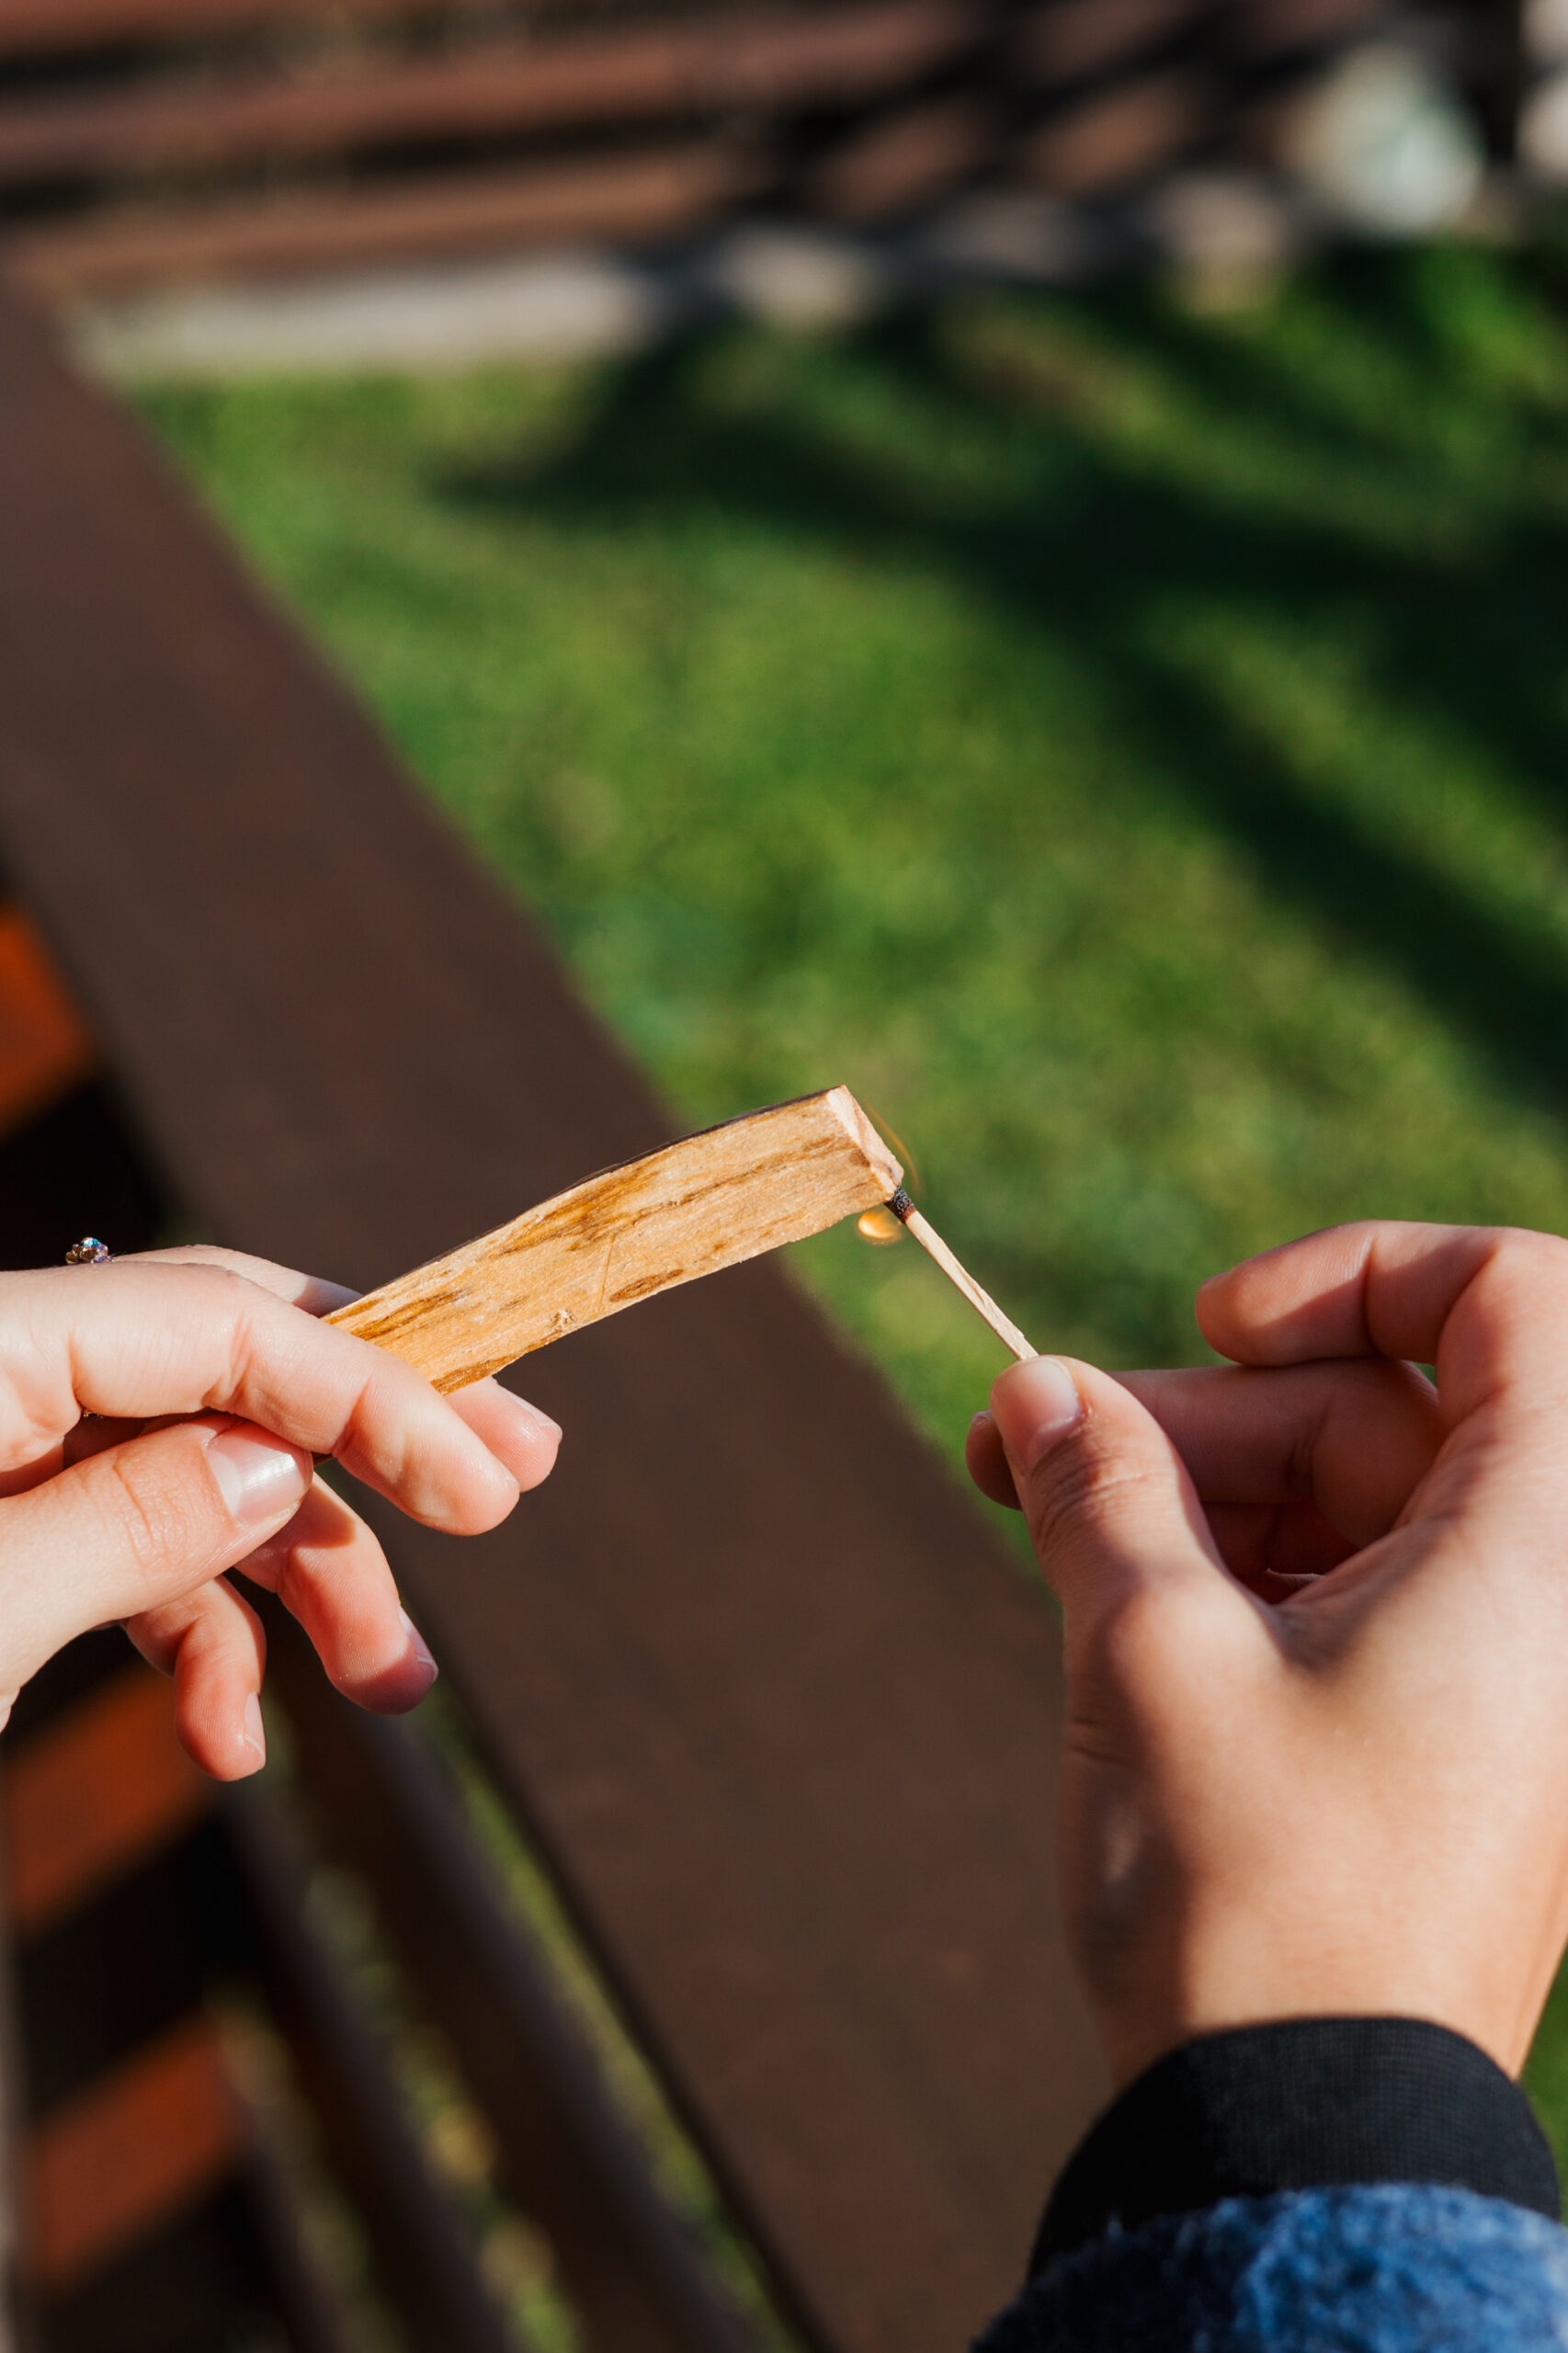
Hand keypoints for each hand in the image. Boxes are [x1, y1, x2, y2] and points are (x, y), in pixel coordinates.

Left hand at [0, 1245, 558, 1779]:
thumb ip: (132, 1521)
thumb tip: (278, 1469)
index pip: (224, 1319)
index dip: (372, 1394)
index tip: (483, 1493)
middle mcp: (14, 1374)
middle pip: (238, 1364)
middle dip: (374, 1443)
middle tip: (506, 1491)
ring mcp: (14, 1455)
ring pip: (203, 1481)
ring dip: (310, 1583)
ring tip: (394, 1683)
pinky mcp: (12, 1536)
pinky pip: (136, 1560)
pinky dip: (205, 1643)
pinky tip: (231, 1739)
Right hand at [966, 1223, 1567, 2088]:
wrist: (1301, 2148)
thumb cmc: (1255, 1900)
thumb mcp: (1149, 1654)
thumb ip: (1098, 1486)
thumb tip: (1038, 1390)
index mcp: (1537, 1552)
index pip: (1514, 1299)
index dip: (1361, 1270)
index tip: (1217, 1323)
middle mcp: (1547, 1601)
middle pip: (1383, 1408)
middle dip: (1199, 1412)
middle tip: (1033, 1444)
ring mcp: (1502, 1677)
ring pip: (1349, 1502)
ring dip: (1193, 1490)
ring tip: (1037, 1513)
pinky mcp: (1447, 1740)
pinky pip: (1346, 1591)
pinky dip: (1232, 1570)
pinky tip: (1105, 1589)